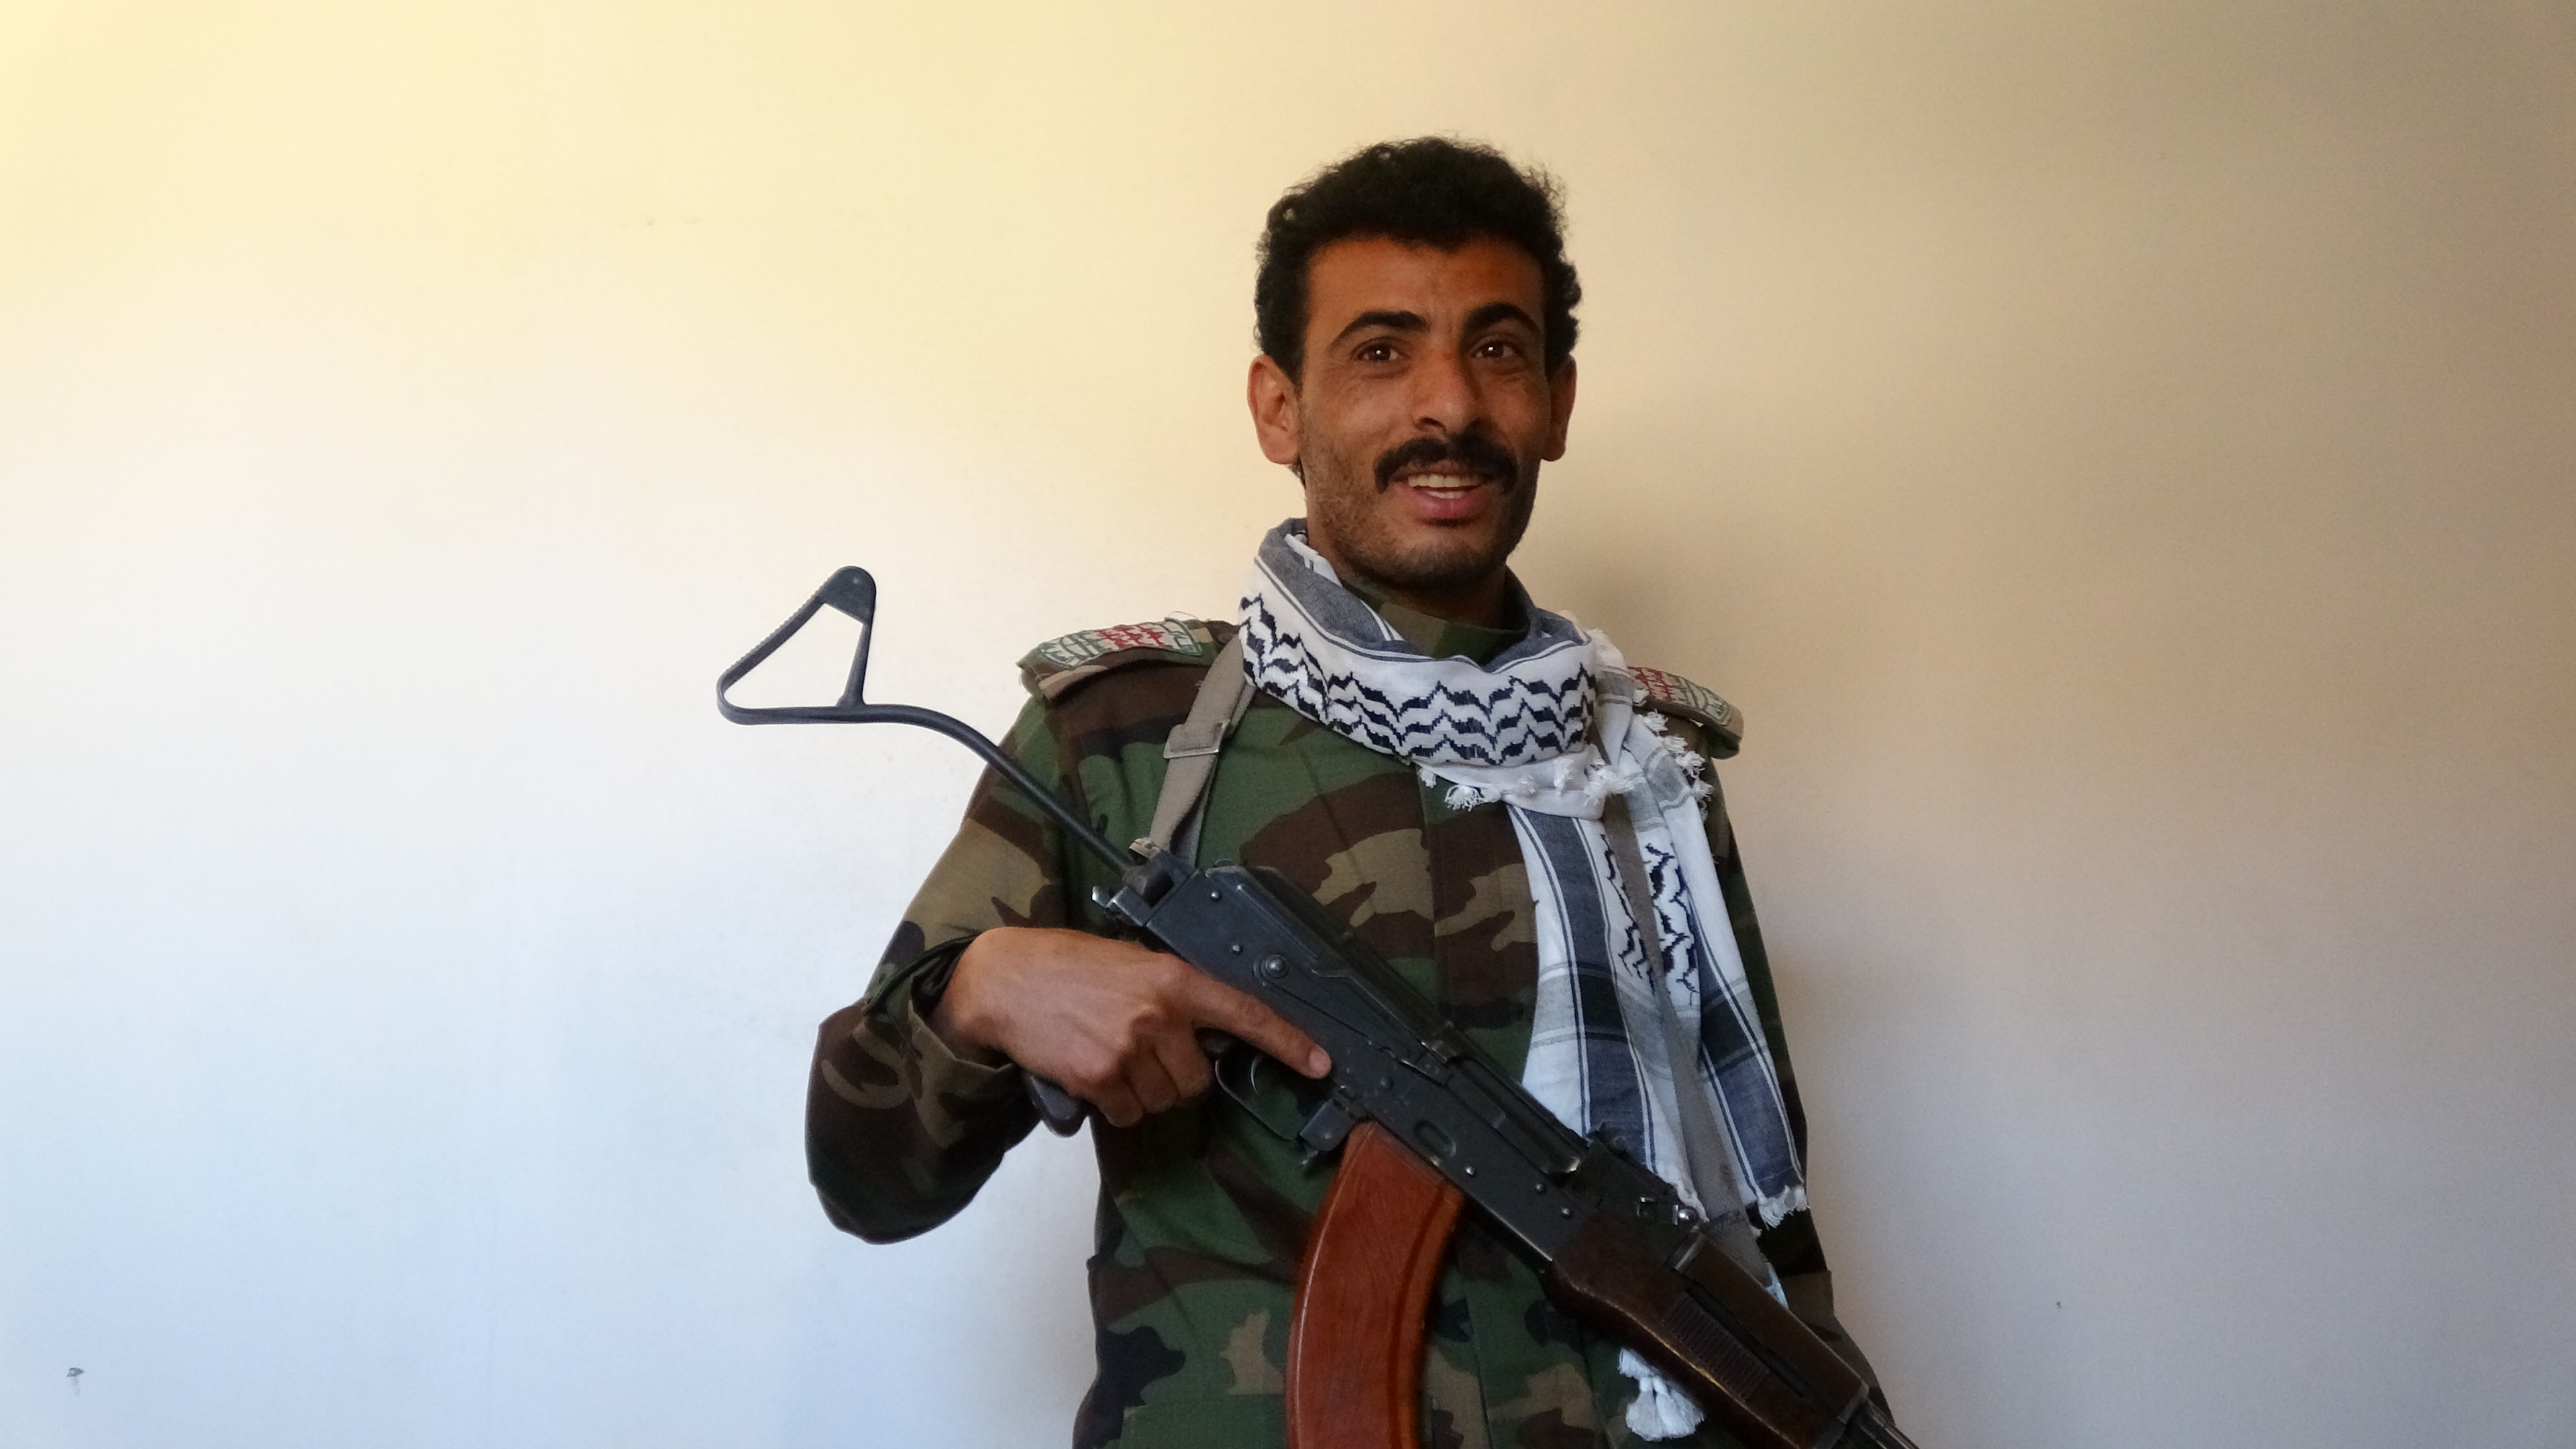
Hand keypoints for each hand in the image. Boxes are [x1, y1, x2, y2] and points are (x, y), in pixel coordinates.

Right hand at [931, 926, 1331, 1127]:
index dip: (1287, 1041)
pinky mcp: (1098, 1079)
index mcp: (1173, 979)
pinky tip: (1092, 1074)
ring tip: (1110, 1055)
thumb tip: (1206, 1036)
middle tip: (1142, 1051)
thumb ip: (1172, 994)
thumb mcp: (1130, 962)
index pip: (1244, 1013)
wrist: (1002, 979)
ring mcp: (1128, 1050)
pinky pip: (1128, 1114)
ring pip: (1163, 1102)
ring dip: (1144, 1092)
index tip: (1321, 1063)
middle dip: (1176, 1076)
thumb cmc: (1067, 966)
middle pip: (1197, 1080)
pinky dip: (1114, 1104)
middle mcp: (1158, 1016)